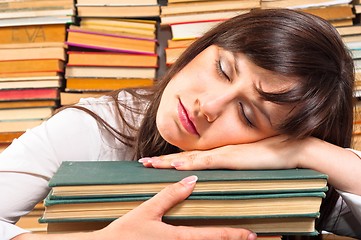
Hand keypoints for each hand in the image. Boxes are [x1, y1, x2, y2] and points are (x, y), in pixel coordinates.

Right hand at [95, 176, 256, 239]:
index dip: (233, 234)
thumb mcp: (148, 210)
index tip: (250, 234)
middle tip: (248, 237)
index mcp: (178, 237)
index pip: (212, 235)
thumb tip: (191, 180)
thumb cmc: (124, 233)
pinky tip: (197, 238)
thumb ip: (171, 195)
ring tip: (229, 237)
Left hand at [139, 135, 309, 169]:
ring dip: (169, 162)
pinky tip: (177, 165)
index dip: (172, 160)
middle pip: (185, 157)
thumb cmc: (272, 155)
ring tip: (150, 164)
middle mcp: (217, 151)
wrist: (291, 149)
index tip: (156, 161)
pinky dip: (190, 164)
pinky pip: (206, 162)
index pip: (191, 157)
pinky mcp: (232, 158)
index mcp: (220, 153)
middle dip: (163, 160)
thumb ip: (234, 166)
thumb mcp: (248, 162)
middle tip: (144, 162)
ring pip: (189, 158)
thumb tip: (224, 173)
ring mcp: (223, 154)